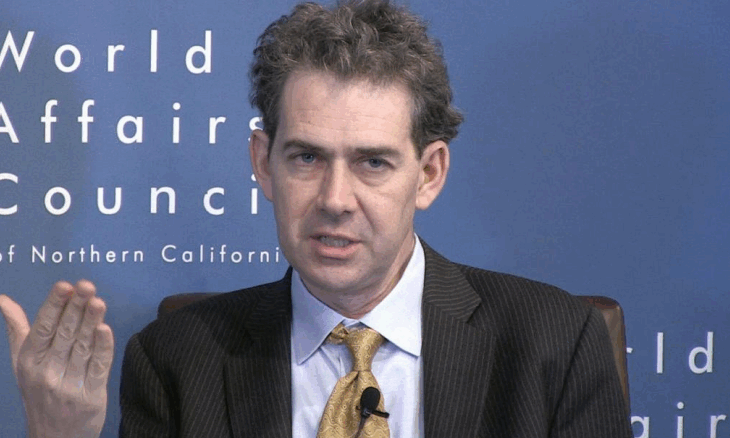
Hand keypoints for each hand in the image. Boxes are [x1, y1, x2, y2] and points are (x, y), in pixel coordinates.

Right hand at [0, 280, 113, 437]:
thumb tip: (3, 299)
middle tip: (87, 286)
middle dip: (76, 308)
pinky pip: (97, 368)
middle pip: (64, 335)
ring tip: (99, 301)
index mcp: (30, 360)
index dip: (54, 306)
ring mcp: (69, 385)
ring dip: (91, 323)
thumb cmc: (40, 391)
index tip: (65, 285)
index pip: (43, 328)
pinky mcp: (91, 396)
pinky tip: (106, 330)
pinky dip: (102, 349)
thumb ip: (18, 328)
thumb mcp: (23, 362)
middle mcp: (47, 372)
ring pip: (81, 348)